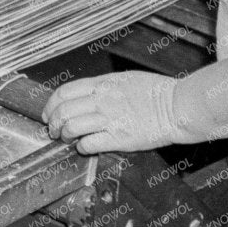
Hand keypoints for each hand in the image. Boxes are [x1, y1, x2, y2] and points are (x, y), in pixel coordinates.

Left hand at [44, 71, 188, 153]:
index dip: (51, 104)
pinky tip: (83, 147)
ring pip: (72, 126)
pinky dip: (81, 147)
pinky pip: (90, 143)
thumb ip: (102, 86)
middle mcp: (102, 100)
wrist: (178, 107)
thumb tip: (85, 95)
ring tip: (65, 139)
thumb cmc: (157, 92)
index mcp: (102, 84)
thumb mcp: (124, 79)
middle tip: (53, 130)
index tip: (49, 112)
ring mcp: (110, 119)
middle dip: (53, 122)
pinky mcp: (120, 138)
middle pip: (63, 110)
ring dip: (64, 135)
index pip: (65, 92)